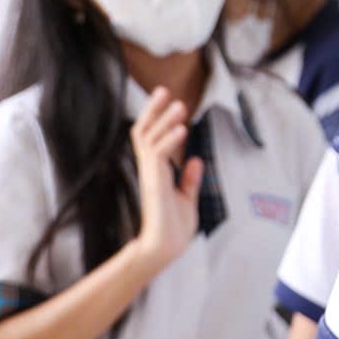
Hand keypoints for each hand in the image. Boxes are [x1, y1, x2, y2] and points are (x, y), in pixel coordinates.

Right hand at [129, 93, 202, 265]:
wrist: (165, 249)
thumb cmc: (173, 228)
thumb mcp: (187, 199)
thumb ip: (190, 179)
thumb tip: (195, 158)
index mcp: (156, 171)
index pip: (151, 137)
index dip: (158, 118)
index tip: (169, 101)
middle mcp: (149, 169)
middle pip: (143, 131)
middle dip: (153, 110)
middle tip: (164, 90)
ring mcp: (149, 175)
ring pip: (149, 138)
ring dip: (164, 120)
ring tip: (180, 105)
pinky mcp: (154, 183)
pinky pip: (158, 155)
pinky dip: (170, 140)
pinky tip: (183, 129)